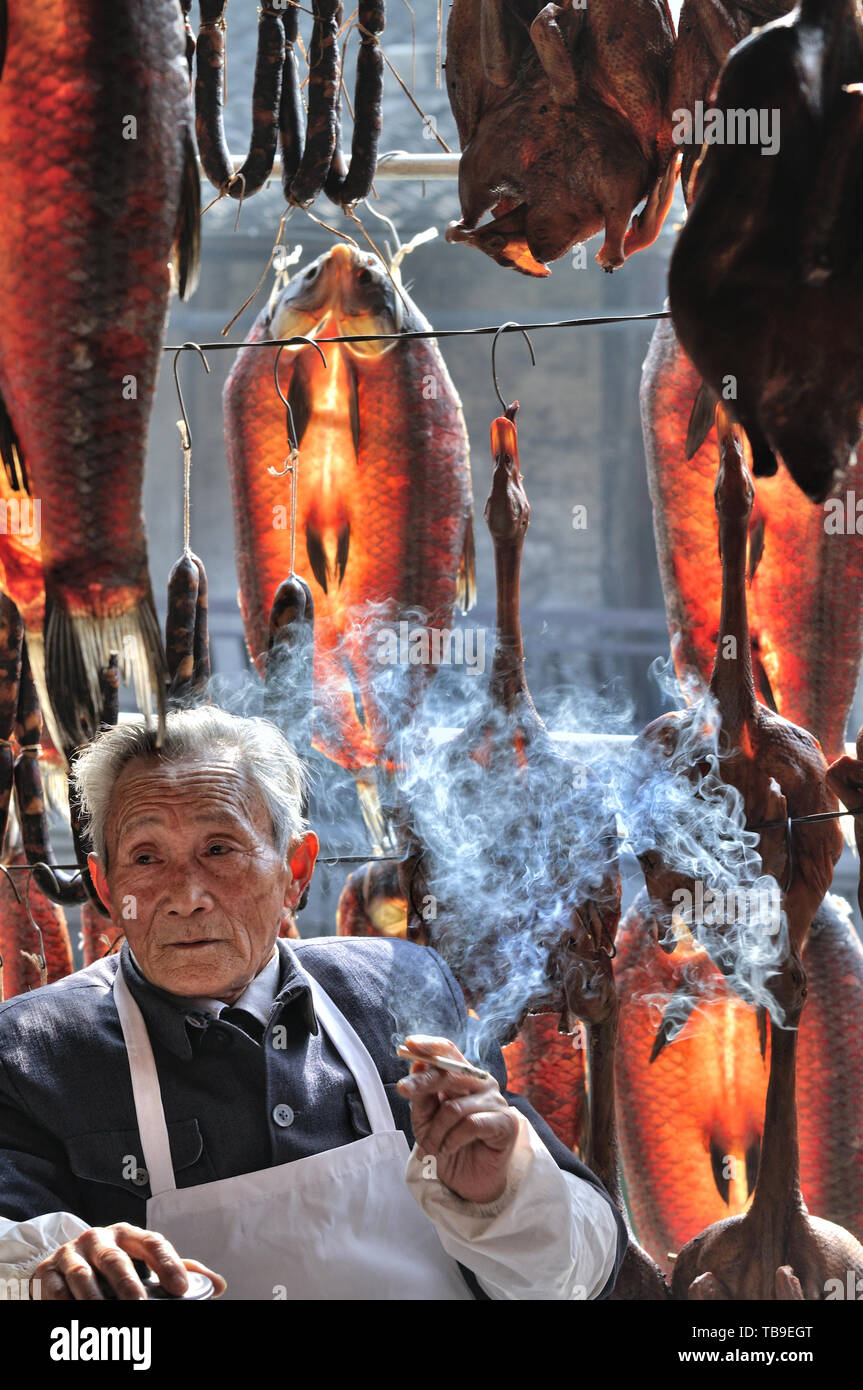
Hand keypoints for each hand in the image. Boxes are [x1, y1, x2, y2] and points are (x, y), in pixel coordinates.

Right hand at [31, 1222, 226, 1299]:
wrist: (67, 1266)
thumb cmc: (115, 1266)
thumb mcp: (145, 1264)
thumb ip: (178, 1271)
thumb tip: (218, 1285)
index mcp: (128, 1234)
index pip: (152, 1242)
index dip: (168, 1263)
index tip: (181, 1288)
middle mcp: (99, 1238)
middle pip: (116, 1259)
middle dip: (129, 1286)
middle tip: (141, 1308)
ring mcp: (72, 1254)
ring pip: (84, 1275)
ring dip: (95, 1299)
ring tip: (107, 1316)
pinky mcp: (48, 1272)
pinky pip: (57, 1289)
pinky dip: (66, 1303)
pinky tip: (77, 1314)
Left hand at [396, 1035, 518, 1203]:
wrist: (468, 1181)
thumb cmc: (448, 1145)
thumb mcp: (425, 1121)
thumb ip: (422, 1096)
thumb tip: (417, 1065)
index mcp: (463, 1077)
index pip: (449, 1051)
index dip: (431, 1045)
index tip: (410, 1044)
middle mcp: (481, 1083)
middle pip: (449, 1073)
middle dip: (422, 1082)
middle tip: (402, 1089)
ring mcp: (496, 1101)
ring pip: (454, 1108)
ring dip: (435, 1132)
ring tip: (431, 1148)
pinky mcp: (506, 1121)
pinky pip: (470, 1125)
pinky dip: (453, 1140)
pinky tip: (450, 1149)